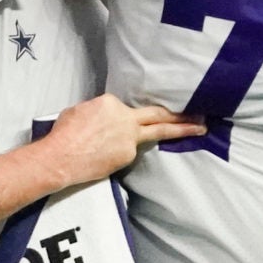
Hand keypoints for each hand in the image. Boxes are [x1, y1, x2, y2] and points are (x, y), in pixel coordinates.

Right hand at [44, 95, 203, 186]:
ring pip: (151, 136)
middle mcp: (125, 118)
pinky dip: (121, 155)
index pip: (128, 109)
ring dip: (176, 133)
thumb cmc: (64, 134)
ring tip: (196, 130)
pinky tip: (106, 159)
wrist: (60, 157)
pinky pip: (128, 153)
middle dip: (183, 116)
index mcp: (112, 103)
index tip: (130, 122)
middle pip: (159, 115)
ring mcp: (129, 138)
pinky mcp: (127, 156)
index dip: (127, 116)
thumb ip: (98, 113)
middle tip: (202, 116)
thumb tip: (103, 121)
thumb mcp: (79, 112)